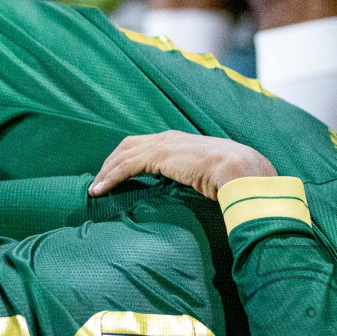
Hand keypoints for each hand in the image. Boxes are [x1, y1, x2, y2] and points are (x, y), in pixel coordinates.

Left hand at [89, 131, 276, 200]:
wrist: (242, 171)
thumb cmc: (235, 178)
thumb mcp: (213, 178)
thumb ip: (201, 181)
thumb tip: (204, 197)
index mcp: (182, 142)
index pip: (147, 146)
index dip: (129, 158)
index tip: (119, 175)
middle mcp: (169, 138)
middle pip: (129, 145)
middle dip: (111, 162)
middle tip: (100, 181)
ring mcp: (163, 145)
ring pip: (122, 155)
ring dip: (106, 172)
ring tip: (94, 189)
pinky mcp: (158, 156)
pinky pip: (125, 166)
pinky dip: (109, 177)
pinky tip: (99, 190)